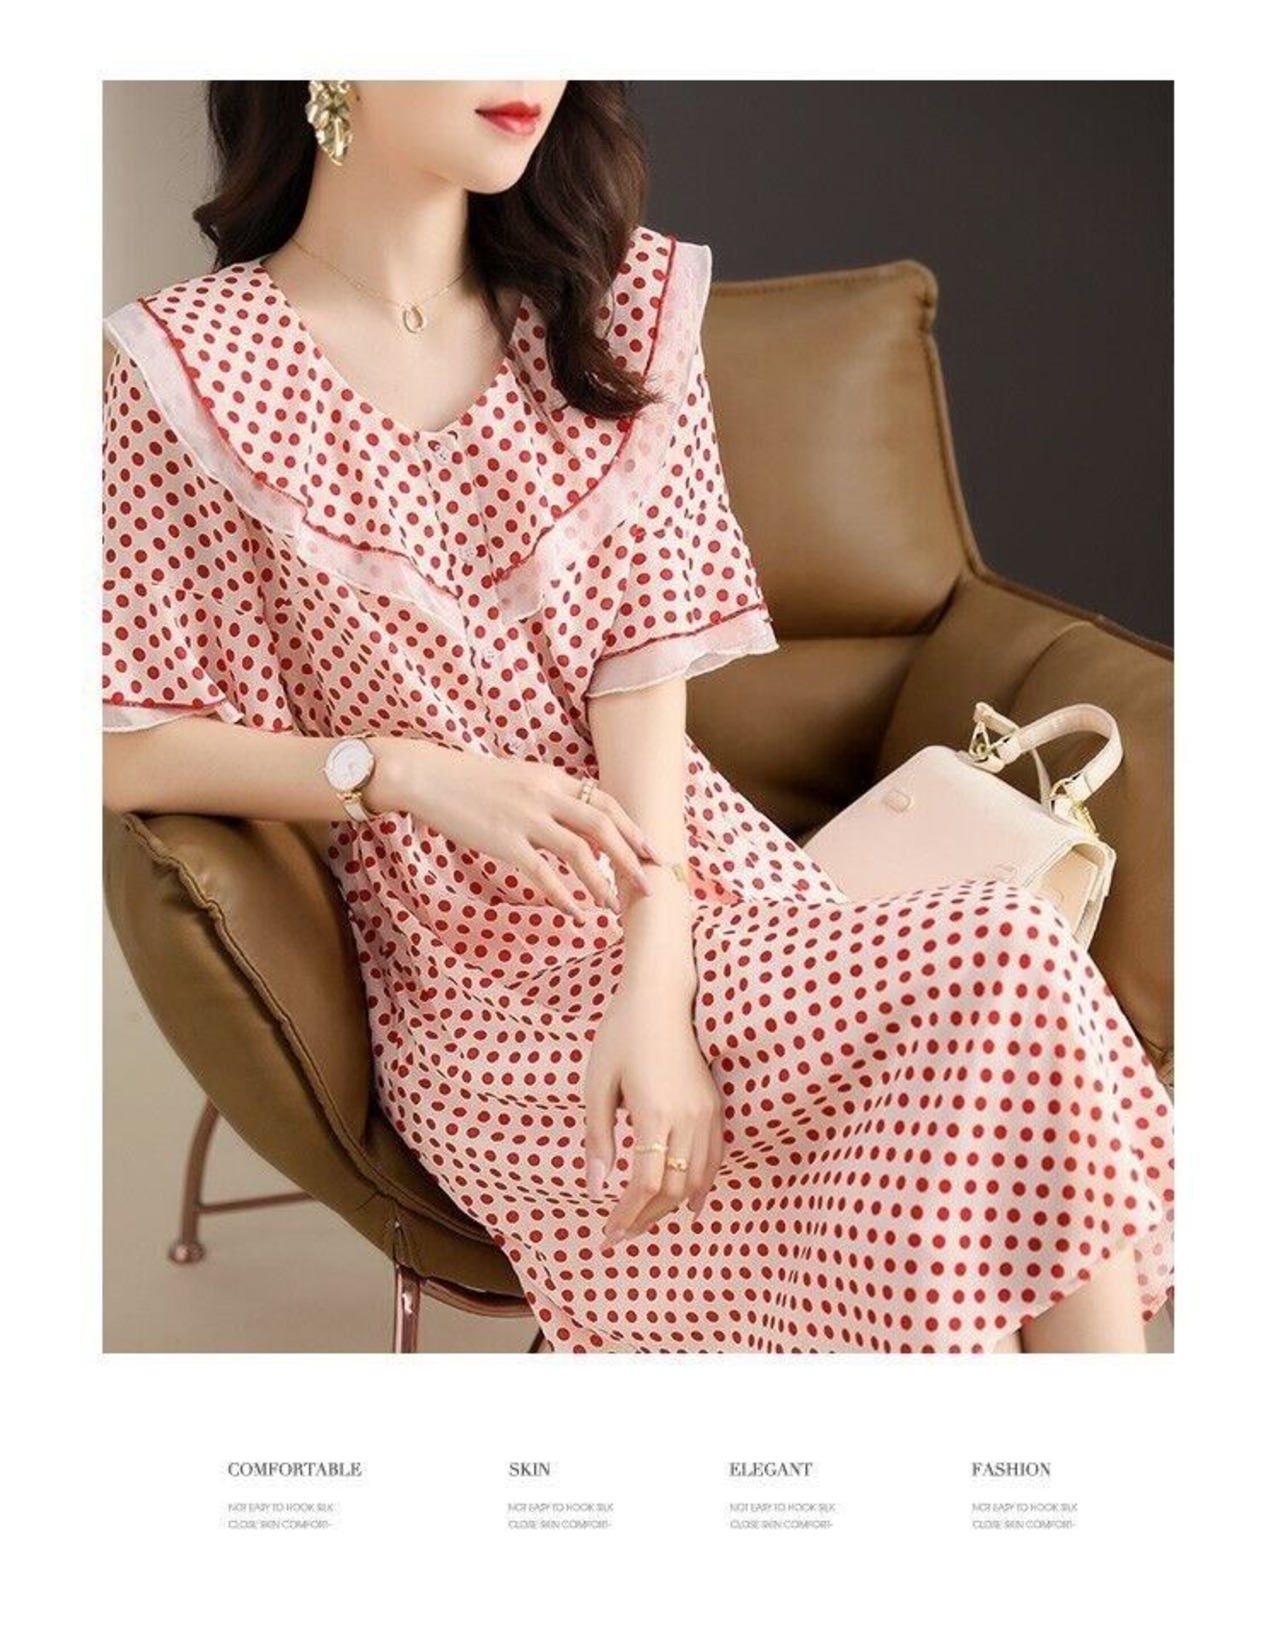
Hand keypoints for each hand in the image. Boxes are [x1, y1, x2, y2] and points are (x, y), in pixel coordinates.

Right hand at [369, 738, 657, 921]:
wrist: (429, 776)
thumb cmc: (473, 782)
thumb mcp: (521, 779)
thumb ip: (551, 797)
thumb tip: (578, 824)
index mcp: (553, 778)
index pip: (605, 803)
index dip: (633, 829)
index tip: (652, 852)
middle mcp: (546, 795)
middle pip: (603, 826)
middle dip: (631, 857)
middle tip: (650, 885)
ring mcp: (525, 818)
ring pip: (579, 852)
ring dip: (602, 882)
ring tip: (613, 905)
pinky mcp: (504, 841)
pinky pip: (543, 874)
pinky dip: (564, 896)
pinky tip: (575, 913)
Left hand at [583, 975, 723, 1245]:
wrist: (662, 996)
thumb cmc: (622, 1035)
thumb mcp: (598, 1085)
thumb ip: (599, 1139)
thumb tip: (597, 1188)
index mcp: (654, 1114)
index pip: (645, 1185)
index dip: (626, 1216)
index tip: (608, 1234)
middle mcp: (687, 1118)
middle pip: (673, 1190)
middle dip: (646, 1218)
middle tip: (621, 1234)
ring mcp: (707, 1112)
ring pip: (696, 1179)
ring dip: (671, 1207)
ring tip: (646, 1221)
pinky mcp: (715, 1105)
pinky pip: (714, 1158)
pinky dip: (701, 1185)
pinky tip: (687, 1202)